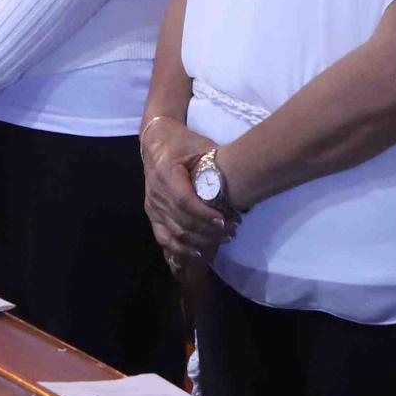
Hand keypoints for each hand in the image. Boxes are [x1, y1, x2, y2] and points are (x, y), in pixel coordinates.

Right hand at [140, 128, 231, 274]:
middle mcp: (157, 193)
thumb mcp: (201, 145)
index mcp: (167, 173)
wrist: (157, 142)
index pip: (185, 201)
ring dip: (201, 240)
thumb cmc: (184, 142)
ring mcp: (152, 206)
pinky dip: (181, 249)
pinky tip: (199, 253)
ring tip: (225, 238)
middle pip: (182, 221)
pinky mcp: (152, 215)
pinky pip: (164, 238)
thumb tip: (243, 179)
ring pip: (176, 233)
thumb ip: (216, 162)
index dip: (205, 215)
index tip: (225, 219)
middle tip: (233, 230)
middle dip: (209, 231)